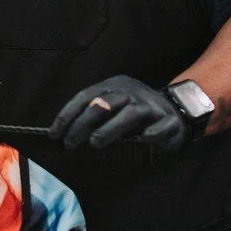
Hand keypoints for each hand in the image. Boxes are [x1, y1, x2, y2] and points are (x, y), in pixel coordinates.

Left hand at [50, 75, 188, 153]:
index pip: (85, 96)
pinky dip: (151, 133)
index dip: (68, 114)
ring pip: (129, 113)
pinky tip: (143, 139)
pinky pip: (159, 125)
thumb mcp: (111, 111)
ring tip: (96, 143)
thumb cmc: (135, 116)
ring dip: (110, 129)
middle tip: (70, 144)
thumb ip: (92, 119)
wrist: (175, 112)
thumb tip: (64, 136)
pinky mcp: (168, 119)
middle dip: (83, 124)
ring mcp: (149, 104)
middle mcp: (129, 91)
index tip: (55, 133)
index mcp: (112, 86)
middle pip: (103, 104)